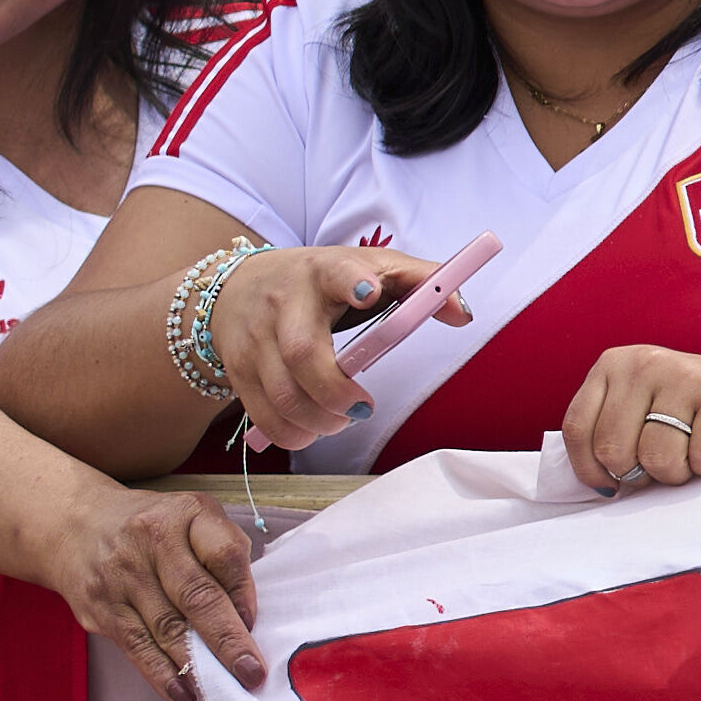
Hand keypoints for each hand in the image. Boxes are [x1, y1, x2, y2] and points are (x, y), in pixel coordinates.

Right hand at [41, 475, 272, 697]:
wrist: (75, 525)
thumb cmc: (153, 527)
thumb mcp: (194, 518)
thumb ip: (224, 556)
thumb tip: (246, 615)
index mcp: (185, 514)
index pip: (224, 554)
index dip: (243, 592)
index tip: (256, 624)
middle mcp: (151, 541)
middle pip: (196, 596)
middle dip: (228, 640)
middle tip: (252, 672)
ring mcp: (121, 577)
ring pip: (166, 627)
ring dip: (199, 664)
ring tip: (227, 688)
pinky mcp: (100, 608)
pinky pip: (137, 646)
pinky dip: (162, 674)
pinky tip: (184, 693)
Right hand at [213, 241, 450, 452]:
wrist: (238, 286)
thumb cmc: (322, 280)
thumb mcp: (371, 267)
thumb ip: (423, 282)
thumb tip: (463, 313)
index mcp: (324, 271)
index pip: (337, 271)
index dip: (352, 282)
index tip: (370, 293)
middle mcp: (284, 303)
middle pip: (303, 352)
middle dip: (336, 392)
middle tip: (363, 409)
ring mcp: (255, 338)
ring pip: (281, 392)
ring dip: (317, 421)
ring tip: (341, 420)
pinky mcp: (237, 369)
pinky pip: (261, 414)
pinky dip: (291, 433)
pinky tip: (312, 429)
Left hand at [560, 342, 700, 495]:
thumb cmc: (681, 409)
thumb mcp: (632, 406)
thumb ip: (606, 432)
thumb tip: (599, 484)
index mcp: (613, 365)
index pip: (579, 429)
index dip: (590, 469)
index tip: (609, 483)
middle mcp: (644, 364)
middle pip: (614, 450)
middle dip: (637, 474)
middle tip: (658, 464)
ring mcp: (685, 376)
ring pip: (657, 458)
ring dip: (675, 473)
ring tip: (687, 455)